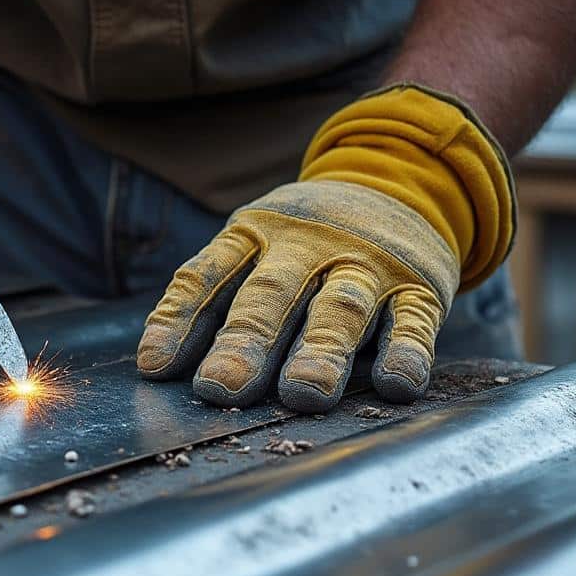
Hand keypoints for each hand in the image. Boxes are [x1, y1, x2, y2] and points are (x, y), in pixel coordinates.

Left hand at [137, 85, 514, 411]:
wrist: (402, 181)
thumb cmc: (305, 242)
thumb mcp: (255, 248)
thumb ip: (214, 300)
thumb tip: (155, 366)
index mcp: (256, 233)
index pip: (208, 275)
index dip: (179, 319)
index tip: (155, 366)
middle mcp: (310, 245)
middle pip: (272, 294)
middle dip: (246, 342)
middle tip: (222, 388)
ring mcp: (368, 265)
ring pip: (341, 308)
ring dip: (322, 351)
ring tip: (303, 394)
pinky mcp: (420, 287)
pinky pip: (413, 321)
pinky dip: (406, 352)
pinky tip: (395, 384)